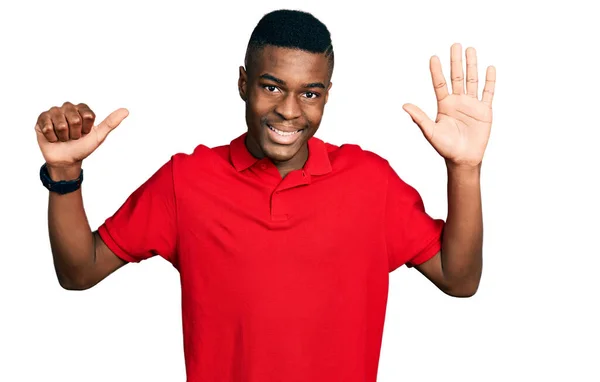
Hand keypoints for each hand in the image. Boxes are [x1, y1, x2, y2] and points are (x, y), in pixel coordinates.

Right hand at [35, 102, 128, 168]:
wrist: (67, 160)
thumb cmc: (83, 147)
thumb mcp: (99, 136)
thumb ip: (111, 122)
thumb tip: (126, 110)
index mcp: (82, 109)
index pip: (88, 115)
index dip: (87, 129)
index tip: (85, 133)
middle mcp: (68, 107)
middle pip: (74, 119)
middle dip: (75, 134)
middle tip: (73, 137)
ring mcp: (54, 112)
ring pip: (60, 124)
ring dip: (64, 137)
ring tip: (64, 138)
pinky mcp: (41, 119)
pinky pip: (47, 127)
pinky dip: (52, 138)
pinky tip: (53, 138)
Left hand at [403, 43, 495, 166]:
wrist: (463, 159)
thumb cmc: (445, 147)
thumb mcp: (430, 132)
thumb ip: (419, 117)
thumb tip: (404, 106)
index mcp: (444, 105)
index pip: (440, 83)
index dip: (436, 71)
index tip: (433, 57)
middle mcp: (457, 101)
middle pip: (456, 77)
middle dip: (456, 61)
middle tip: (455, 44)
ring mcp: (471, 105)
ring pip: (472, 80)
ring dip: (472, 65)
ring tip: (470, 49)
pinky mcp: (484, 111)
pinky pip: (488, 93)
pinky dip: (490, 81)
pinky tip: (489, 68)